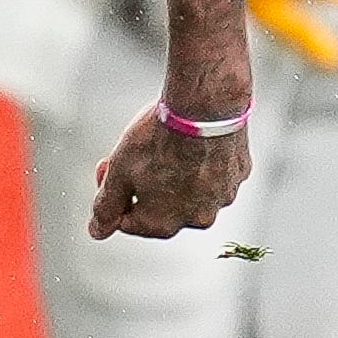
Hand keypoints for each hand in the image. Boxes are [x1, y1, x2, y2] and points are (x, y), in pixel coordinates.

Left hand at [89, 110, 247, 239]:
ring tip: (167, 145)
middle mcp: (197, 218)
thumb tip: (98, 231)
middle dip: (146, 187)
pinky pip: (215, 174)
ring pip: (191, 191)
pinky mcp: (238, 173)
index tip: (110, 171)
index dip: (114, 195)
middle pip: (162, 208)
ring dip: (176, 175)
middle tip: (136, 157)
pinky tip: (191, 141)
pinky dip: (202, 162)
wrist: (204, 106)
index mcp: (163, 223)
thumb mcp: (119, 172)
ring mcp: (222, 196)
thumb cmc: (160, 139)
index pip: (127, 221)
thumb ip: (107, 207)